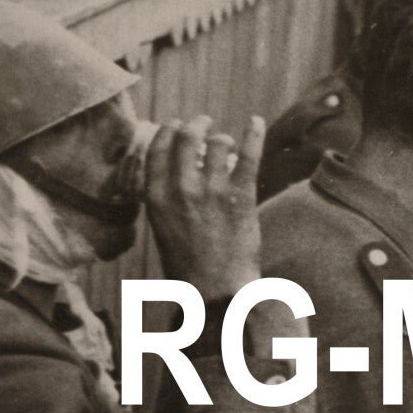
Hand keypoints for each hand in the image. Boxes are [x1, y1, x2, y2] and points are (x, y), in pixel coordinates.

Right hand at [143, 114, 266, 302]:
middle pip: (185, 137)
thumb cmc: (189, 265)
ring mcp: (213, 191)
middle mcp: (181, 189)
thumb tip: (175, 172)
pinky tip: (255, 121)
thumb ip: (165, 199)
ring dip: (222, 138)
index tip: (175, 125)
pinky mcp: (241, 196)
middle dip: (194, 124)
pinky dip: (253, 134)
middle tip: (202, 122)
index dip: (167, 131)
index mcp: (157, 198)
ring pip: (217, 143)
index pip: (157, 149)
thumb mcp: (162, 229)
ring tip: (226, 142)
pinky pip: (249, 155)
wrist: (216, 291)